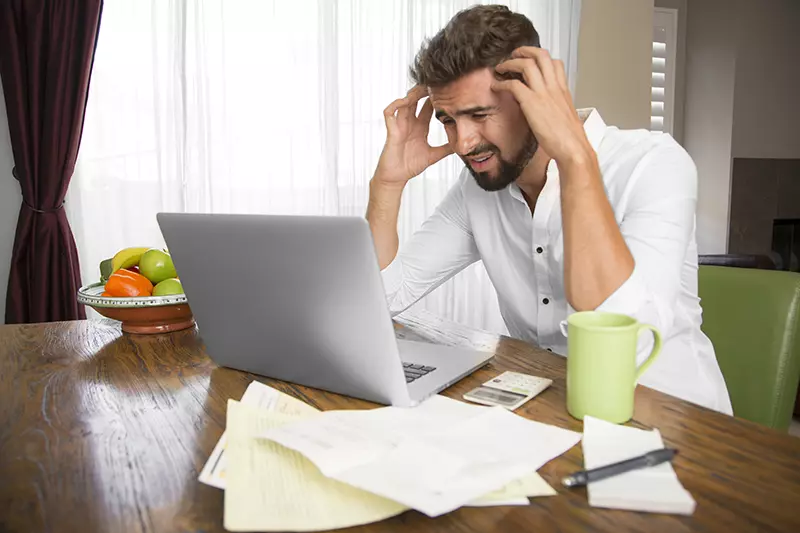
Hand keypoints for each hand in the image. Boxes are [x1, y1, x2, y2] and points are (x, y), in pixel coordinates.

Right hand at [374, 85, 452, 186]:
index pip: (428, 107)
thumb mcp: (433, 155)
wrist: (397, 178)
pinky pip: (389, 112)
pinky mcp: (391, 130)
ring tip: (422, 89)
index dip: (436, 98)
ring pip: (403, 102)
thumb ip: (445, 148)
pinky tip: (405, 101)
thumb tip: (461, 145)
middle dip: (424, 90)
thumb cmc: (410, 166)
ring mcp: (400, 125)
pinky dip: (395, 104)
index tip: (447, 91)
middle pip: (416, 99)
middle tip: (435, 83)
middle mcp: (410, 123)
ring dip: (412, 94)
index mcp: (420, 127)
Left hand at [492, 47, 592, 165]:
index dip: (541, 58)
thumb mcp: (565, 117)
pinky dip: (502, 83)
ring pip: (526, 64)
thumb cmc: (570, 138)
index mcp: (563, 90)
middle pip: (541, 56)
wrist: (573, 148)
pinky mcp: (532, 103)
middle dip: (525, 51)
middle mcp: (554, 87)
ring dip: (510, 63)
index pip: (555, 63)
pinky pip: (513, 85)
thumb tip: (548, 111)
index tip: (531, 60)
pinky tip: (496, 86)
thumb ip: (556, 108)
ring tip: (501, 67)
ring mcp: (543, 93)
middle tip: (514, 54)